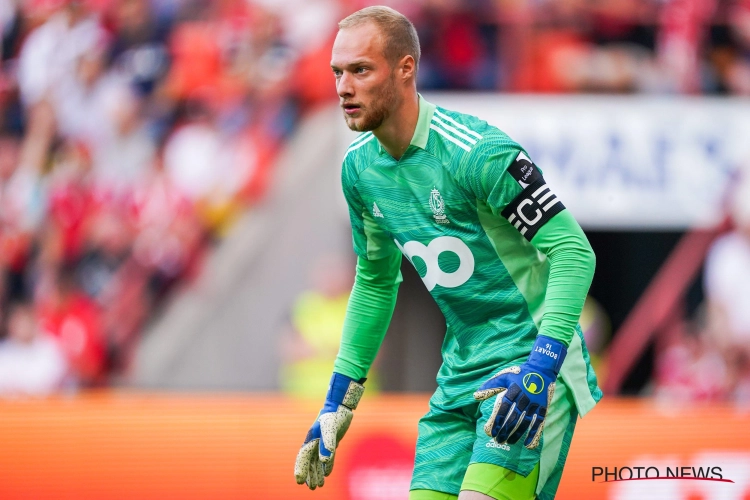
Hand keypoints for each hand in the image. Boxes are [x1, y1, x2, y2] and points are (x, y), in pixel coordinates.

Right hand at [294, 373, 364, 489]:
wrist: (341, 405)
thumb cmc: (334, 415)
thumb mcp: (331, 428)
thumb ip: (327, 443)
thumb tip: (324, 460)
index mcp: (311, 438)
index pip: (303, 456)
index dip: (300, 469)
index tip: (299, 481)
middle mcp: (315, 441)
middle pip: (309, 461)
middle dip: (309, 474)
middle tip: (311, 488)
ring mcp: (322, 442)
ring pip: (317, 460)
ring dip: (317, 472)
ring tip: (318, 485)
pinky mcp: (330, 441)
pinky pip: (326, 456)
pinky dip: (326, 465)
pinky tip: (326, 473)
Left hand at [474, 335, 565, 448]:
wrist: (541, 369)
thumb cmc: (519, 373)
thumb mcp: (503, 377)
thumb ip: (489, 386)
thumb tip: (475, 396)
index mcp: (513, 390)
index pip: (503, 408)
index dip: (497, 421)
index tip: (491, 432)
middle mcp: (524, 398)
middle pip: (513, 417)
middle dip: (505, 430)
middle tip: (498, 441)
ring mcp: (534, 403)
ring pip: (525, 422)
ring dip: (517, 434)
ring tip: (508, 442)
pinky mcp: (543, 407)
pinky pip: (539, 423)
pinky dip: (533, 434)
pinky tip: (527, 444)